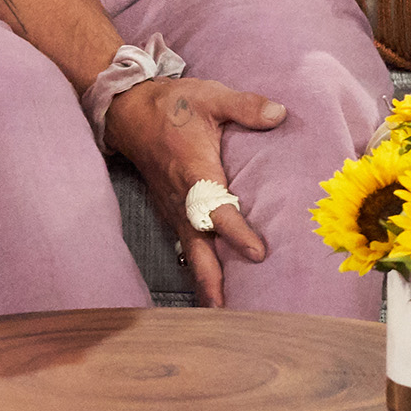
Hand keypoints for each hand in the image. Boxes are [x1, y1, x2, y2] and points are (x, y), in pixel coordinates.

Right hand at [102, 77, 286, 306]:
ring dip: (204, 280)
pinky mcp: (172, 211)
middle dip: (211, 278)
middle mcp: (180, 197)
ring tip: (221, 314)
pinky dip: (197, 267)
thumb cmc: (173, 104)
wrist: (129, 111)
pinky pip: (186, 243)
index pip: (216, 207)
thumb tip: (280, 113)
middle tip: (227, 311)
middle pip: (197, 244)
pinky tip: (212, 287)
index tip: (258, 252)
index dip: (236, 231)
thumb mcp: (211, 96)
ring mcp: (173, 207)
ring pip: (189, 250)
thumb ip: (246, 106)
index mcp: (193, 170)